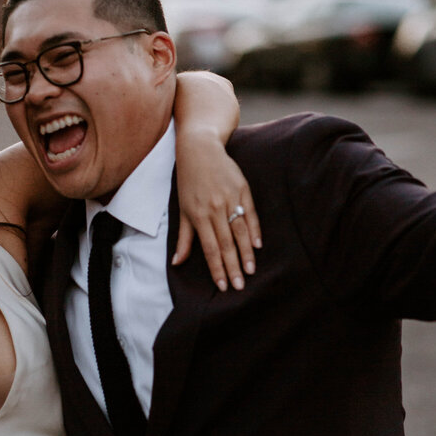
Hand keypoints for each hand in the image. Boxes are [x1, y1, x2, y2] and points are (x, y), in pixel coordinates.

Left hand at [173, 138, 260, 290]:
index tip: (223, 285)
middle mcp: (215, 209)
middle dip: (233, 267)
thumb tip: (177, 262)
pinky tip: (258, 245)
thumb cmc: (188, 182)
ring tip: (251, 270)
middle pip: (226, 244)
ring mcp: (230, 198)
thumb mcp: (183, 209)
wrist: (200, 149)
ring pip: (240, 231)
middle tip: (240, 286)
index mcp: (198, 215)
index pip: (210, 249)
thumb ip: (184, 238)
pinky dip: (255, 230)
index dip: (217, 268)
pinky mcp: (242, 189)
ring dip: (247, 253)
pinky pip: (250, 213)